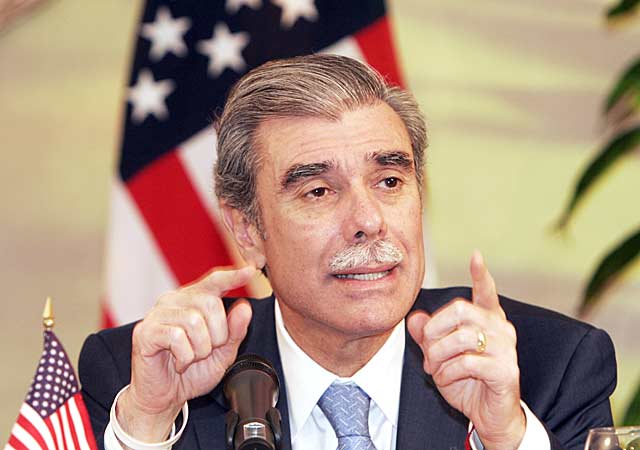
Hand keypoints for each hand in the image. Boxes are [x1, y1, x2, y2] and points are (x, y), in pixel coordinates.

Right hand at [116, 266, 256, 443]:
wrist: (165, 397)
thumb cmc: (191, 372)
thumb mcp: (223, 353)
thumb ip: (235, 331)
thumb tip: (244, 307)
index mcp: (193, 301)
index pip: (215, 281)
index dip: (233, 275)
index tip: (251, 270)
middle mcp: (174, 301)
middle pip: (210, 303)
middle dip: (217, 334)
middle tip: (205, 351)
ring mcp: (158, 314)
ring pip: (194, 321)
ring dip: (200, 349)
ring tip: (191, 357)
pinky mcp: (145, 331)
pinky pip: (176, 337)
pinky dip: (184, 357)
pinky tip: (179, 363)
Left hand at [407, 251, 524, 449]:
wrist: (489, 416)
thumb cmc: (466, 382)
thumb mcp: (439, 356)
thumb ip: (427, 335)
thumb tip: (414, 317)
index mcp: (487, 321)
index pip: (486, 292)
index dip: (481, 275)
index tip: (476, 256)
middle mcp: (501, 329)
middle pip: (460, 310)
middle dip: (434, 330)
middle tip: (427, 351)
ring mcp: (506, 349)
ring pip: (460, 337)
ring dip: (438, 356)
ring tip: (435, 369)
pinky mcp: (506, 371)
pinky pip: (467, 362)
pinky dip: (448, 372)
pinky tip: (446, 379)